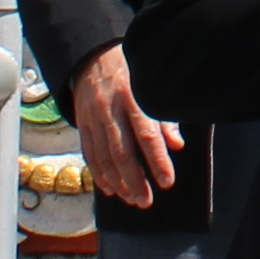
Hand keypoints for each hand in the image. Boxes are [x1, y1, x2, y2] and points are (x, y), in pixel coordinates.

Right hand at [66, 47, 179, 211]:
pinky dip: (99, 173)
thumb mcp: (151, 86)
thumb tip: (177, 144)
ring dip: (118, 182)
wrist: (94, 57)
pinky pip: (89, 152)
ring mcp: (93, 117)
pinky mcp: (81, 123)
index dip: (157, 160)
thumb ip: (165, 117)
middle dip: (135, 180)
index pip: (147, 135)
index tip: (167, 182)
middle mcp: (111, 109)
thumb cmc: (132, 74)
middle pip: (122, 152)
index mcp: (134, 98)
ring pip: (104, 157)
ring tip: (132, 199)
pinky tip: (110, 188)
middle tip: (146, 201)